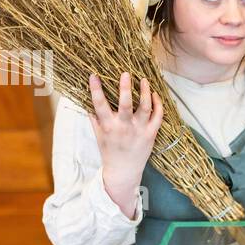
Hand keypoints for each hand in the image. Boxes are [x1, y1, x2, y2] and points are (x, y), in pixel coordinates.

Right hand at [88, 71, 163, 218]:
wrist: (124, 171)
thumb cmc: (110, 151)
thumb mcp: (98, 135)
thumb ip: (94, 118)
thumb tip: (87, 101)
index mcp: (108, 126)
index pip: (99, 104)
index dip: (95, 89)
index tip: (93, 75)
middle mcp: (124, 127)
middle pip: (125, 104)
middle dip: (125, 87)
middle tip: (125, 73)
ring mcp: (139, 130)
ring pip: (145, 107)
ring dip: (145, 92)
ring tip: (144, 80)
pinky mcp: (151, 134)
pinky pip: (158, 116)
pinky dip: (158, 104)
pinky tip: (154, 94)